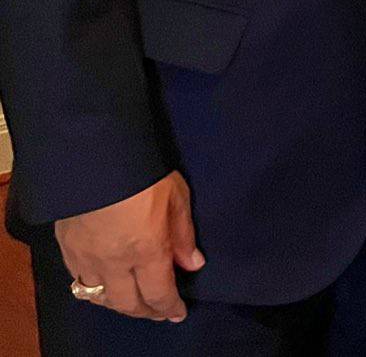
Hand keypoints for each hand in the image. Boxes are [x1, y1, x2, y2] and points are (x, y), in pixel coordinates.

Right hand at [54, 172, 203, 321]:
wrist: (94, 157)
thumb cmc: (144, 174)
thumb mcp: (177, 198)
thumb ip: (183, 235)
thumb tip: (193, 264)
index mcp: (146, 251)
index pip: (159, 294)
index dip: (169, 308)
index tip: (178, 313)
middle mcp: (114, 263)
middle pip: (128, 304)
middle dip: (146, 312)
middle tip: (159, 312)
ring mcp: (87, 258)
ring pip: (101, 298)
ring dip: (120, 304)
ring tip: (134, 302)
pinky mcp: (68, 249)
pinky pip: (80, 282)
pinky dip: (95, 291)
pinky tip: (105, 286)